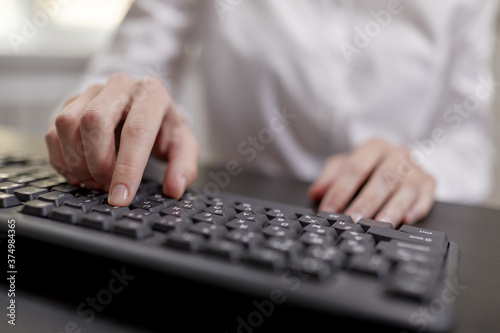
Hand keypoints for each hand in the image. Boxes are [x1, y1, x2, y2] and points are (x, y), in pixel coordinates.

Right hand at [45, 73, 198, 205]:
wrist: (144, 106)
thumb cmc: (163, 127)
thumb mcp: (182, 144)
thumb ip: (184, 166)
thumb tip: (174, 188)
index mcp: (151, 93)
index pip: (136, 130)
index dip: (127, 168)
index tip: (120, 197)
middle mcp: (120, 86)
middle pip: (94, 120)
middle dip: (98, 163)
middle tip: (106, 187)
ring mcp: (92, 91)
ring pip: (68, 123)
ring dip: (76, 161)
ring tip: (93, 182)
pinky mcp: (71, 102)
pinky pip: (54, 130)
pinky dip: (61, 159)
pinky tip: (78, 174)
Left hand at [308, 138, 434, 225]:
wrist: (399, 161)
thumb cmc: (368, 167)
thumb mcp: (345, 166)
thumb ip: (330, 178)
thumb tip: (316, 193)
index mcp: (374, 147)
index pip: (354, 168)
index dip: (340, 190)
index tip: (329, 209)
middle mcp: (397, 154)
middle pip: (381, 179)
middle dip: (366, 202)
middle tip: (353, 221)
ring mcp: (415, 168)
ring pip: (405, 189)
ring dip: (392, 208)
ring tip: (380, 225)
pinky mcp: (430, 182)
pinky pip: (427, 196)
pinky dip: (418, 208)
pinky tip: (407, 220)